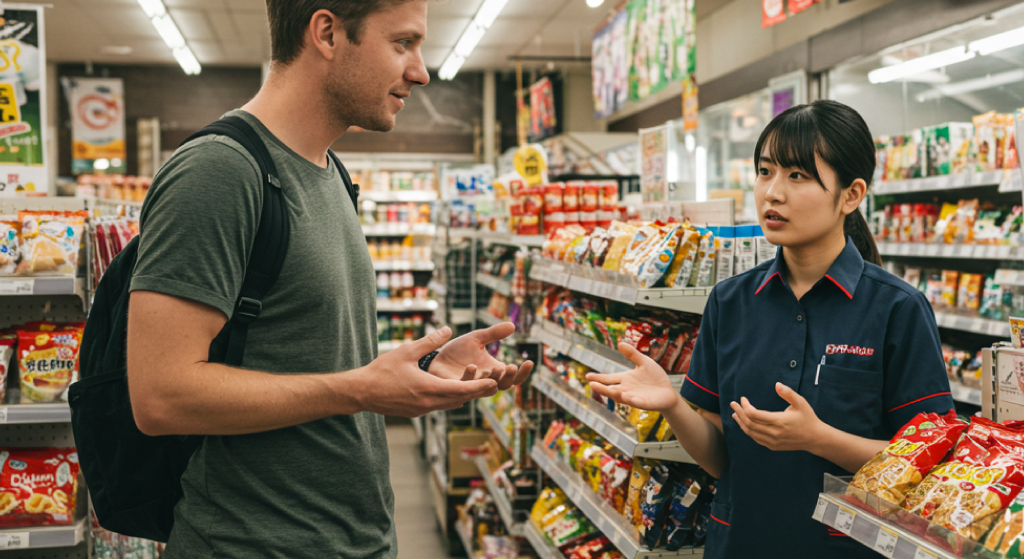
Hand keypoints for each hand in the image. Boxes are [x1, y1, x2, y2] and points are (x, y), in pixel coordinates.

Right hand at [355, 326, 499, 417]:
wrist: (361, 392)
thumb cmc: (381, 370)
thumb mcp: (407, 351)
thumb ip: (430, 341)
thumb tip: (448, 329)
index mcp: (427, 389)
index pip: (461, 390)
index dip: (479, 386)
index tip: (494, 382)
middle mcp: (427, 403)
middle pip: (459, 399)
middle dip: (477, 392)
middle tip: (495, 385)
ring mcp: (421, 410)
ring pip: (450, 404)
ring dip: (464, 396)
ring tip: (480, 388)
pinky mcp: (416, 412)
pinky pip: (439, 406)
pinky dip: (450, 399)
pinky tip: (455, 393)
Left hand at [429, 322, 533, 390]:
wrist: (435, 357)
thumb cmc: (458, 351)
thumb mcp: (477, 338)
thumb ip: (493, 333)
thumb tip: (513, 325)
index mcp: (494, 371)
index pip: (513, 377)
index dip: (523, 373)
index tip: (530, 362)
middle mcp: (485, 381)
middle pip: (504, 385)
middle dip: (509, 377)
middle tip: (511, 367)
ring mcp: (472, 386)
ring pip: (486, 388)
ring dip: (492, 379)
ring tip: (497, 368)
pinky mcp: (455, 387)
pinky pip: (465, 386)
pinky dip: (470, 377)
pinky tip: (472, 367)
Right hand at [585, 343, 679, 413]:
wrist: (668, 391)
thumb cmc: (655, 377)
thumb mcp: (643, 362)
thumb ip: (632, 354)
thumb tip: (620, 343)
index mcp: (625, 379)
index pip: (609, 379)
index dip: (599, 378)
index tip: (587, 376)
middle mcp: (626, 389)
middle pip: (611, 389)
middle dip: (602, 387)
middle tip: (592, 384)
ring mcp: (634, 397)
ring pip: (620, 396)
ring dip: (612, 393)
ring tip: (604, 389)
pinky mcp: (644, 403)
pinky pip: (636, 402)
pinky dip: (631, 400)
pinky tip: (626, 397)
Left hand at [729, 383, 824, 451]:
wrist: (815, 438)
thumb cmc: (808, 418)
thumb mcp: (801, 402)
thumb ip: (788, 393)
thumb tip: (777, 384)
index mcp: (779, 421)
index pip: (754, 415)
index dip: (745, 406)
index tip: (742, 399)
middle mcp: (774, 433)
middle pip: (749, 424)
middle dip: (739, 413)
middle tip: (733, 404)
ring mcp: (773, 441)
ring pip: (750, 433)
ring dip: (741, 422)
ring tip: (735, 413)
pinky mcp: (773, 446)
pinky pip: (756, 439)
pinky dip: (748, 430)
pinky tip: (744, 423)